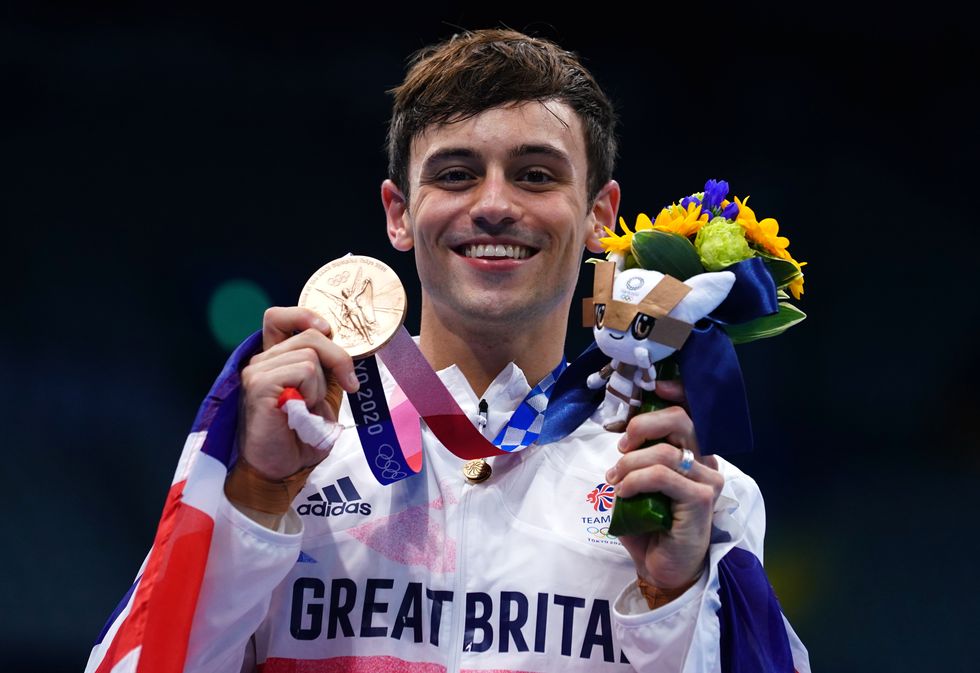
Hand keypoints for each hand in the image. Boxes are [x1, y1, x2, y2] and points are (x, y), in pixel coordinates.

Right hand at [237, 307, 359, 479]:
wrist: (283, 470)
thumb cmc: (301, 436)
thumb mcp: (322, 395)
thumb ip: (327, 368)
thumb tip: (346, 346)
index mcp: (274, 360)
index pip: (279, 317)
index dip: (305, 315)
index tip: (328, 331)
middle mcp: (262, 361)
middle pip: (309, 334)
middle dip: (339, 358)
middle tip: (350, 384)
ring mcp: (257, 372)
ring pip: (310, 355)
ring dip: (320, 386)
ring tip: (308, 409)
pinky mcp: (259, 386)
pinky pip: (303, 370)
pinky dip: (312, 392)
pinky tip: (300, 411)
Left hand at [603, 379, 723, 591]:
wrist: (662, 568)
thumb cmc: (650, 526)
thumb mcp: (638, 483)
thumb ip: (637, 457)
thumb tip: (622, 436)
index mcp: (693, 453)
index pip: (690, 410)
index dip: (671, 392)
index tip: (648, 387)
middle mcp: (706, 462)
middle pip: (682, 419)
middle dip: (643, 425)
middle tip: (621, 446)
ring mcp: (708, 481)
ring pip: (666, 451)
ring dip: (631, 463)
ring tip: (615, 479)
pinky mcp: (701, 500)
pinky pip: (663, 476)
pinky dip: (636, 480)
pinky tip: (624, 492)